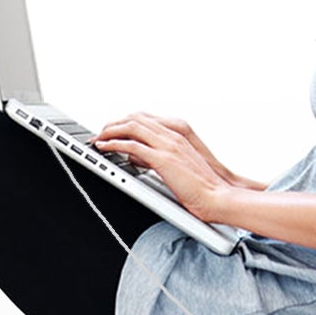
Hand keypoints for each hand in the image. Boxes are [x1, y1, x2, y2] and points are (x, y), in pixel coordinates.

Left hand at [94, 112, 251, 216]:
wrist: (217, 196)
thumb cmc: (202, 186)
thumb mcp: (178, 166)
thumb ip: (159, 156)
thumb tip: (137, 157)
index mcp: (178, 133)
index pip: (145, 119)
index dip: (126, 122)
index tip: (113, 130)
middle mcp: (172, 134)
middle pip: (135, 119)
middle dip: (114, 124)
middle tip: (100, 133)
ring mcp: (168, 145)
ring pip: (132, 127)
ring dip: (110, 130)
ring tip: (98, 139)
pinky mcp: (163, 159)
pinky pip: (132, 146)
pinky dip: (114, 144)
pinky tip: (104, 148)